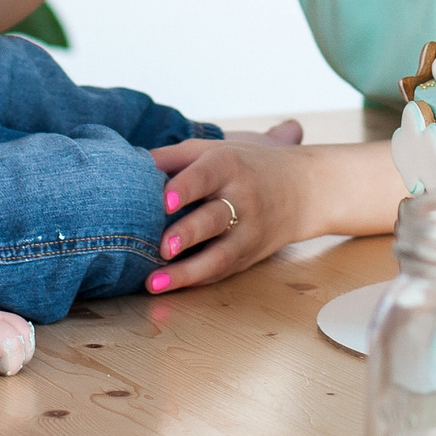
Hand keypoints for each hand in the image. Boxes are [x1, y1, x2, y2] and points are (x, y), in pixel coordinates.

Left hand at [146, 131, 317, 293]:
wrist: (304, 188)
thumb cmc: (246, 164)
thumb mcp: (214, 149)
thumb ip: (174, 156)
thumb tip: (131, 165)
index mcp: (229, 165)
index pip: (206, 175)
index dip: (185, 187)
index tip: (164, 200)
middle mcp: (242, 199)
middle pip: (214, 218)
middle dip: (187, 234)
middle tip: (161, 246)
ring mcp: (247, 232)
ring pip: (218, 255)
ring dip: (186, 271)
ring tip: (154, 282)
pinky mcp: (247, 256)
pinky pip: (220, 271)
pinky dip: (194, 280)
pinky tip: (168, 286)